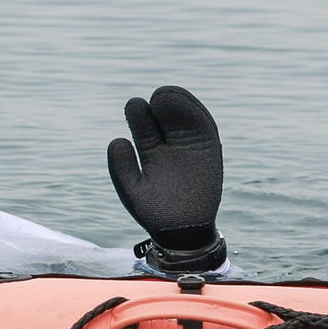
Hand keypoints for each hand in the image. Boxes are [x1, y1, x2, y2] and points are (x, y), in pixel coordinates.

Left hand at [107, 86, 226, 271]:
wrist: (181, 231)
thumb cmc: (153, 211)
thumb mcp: (132, 189)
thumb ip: (122, 166)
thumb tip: (118, 139)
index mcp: (149, 149)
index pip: (144, 122)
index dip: (139, 112)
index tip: (136, 107)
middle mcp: (170, 143)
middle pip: (164, 114)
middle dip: (161, 103)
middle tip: (156, 98)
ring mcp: (190, 145)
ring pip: (185, 116)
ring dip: (179, 103)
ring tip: (169, 96)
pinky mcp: (209, 149)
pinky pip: (206, 128)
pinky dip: (198, 115)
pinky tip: (189, 108)